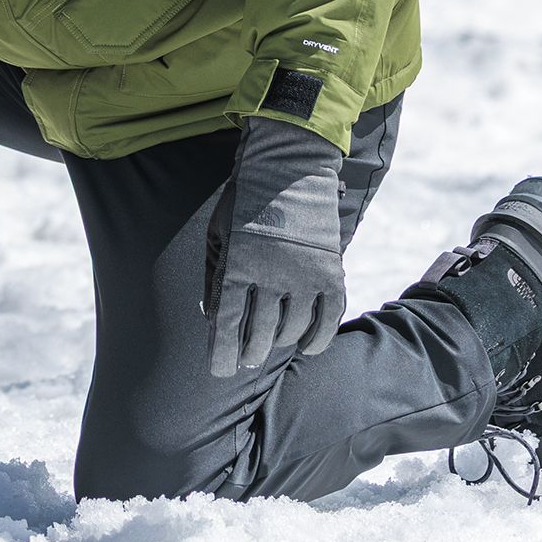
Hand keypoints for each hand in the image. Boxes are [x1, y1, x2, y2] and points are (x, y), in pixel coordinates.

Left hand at [204, 115, 346, 376]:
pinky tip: (306, 347)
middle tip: (245, 363)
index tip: (219, 372)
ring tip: (269, 349)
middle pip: (259, 332)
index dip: (222, 352)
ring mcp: (303, 276)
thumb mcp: (218, 234)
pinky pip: (327, 318)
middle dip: (249, 353)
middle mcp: (271, 276)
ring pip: (292, 329)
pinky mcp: (329, 272)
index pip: (227, 323)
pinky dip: (317, 338)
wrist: (288, 169)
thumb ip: (215, 276)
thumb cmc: (244, 201)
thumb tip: (212, 317)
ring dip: (278, 344)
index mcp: (237, 266)